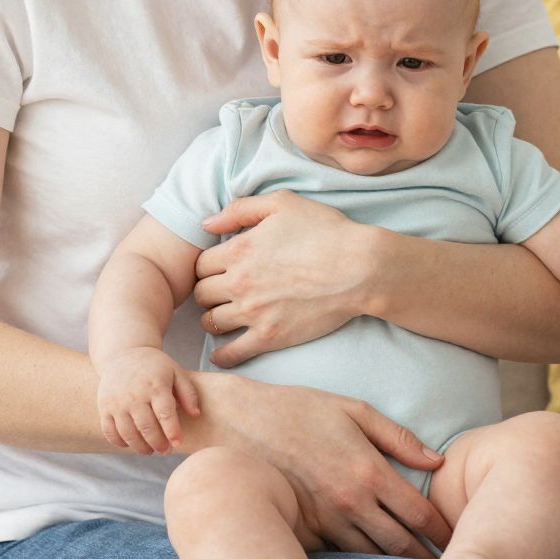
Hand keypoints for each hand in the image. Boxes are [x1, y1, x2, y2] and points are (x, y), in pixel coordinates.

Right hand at [96, 347, 200, 454]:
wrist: (123, 354)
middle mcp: (134, 395)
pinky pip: (109, 431)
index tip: (177, 443)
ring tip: (150, 450)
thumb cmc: (154, 367)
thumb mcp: (175, 372)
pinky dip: (120, 442)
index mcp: (155, 386)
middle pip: (147, 427)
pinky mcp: (104, 407)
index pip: (165, 413)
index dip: (172, 431)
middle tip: (166, 451)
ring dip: (140, 447)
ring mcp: (116, 402)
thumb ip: (188, 393)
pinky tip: (130, 444)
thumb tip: (196, 414)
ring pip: (128, 433)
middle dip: (158, 444)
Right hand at [189, 372, 453, 557]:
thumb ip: (398, 437)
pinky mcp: (303, 530)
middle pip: (400, 544)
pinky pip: (338, 556)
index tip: (457, 542)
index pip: (420, 514)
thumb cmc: (298, 409)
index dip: (444, 533)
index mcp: (369, 470)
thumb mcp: (353, 409)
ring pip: (371, 557)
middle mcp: (351, 501)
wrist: (238, 423)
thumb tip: (437, 461)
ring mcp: (325, 520)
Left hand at [194, 193, 374, 365]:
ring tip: (223, 317)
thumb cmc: (325, 231)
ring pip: (211, 322)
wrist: (359, 268)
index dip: (208, 266)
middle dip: (208, 292)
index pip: (200, 264)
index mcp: (238, 250)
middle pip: (201, 294)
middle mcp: (239, 283)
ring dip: (213, 319)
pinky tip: (222, 353)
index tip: (219, 270)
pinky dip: (222, 355)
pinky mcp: (270, 336)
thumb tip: (206, 223)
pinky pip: (232, 353)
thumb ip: (240, 209)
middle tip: (220, 293)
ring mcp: (253, 313)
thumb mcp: (282, 203)